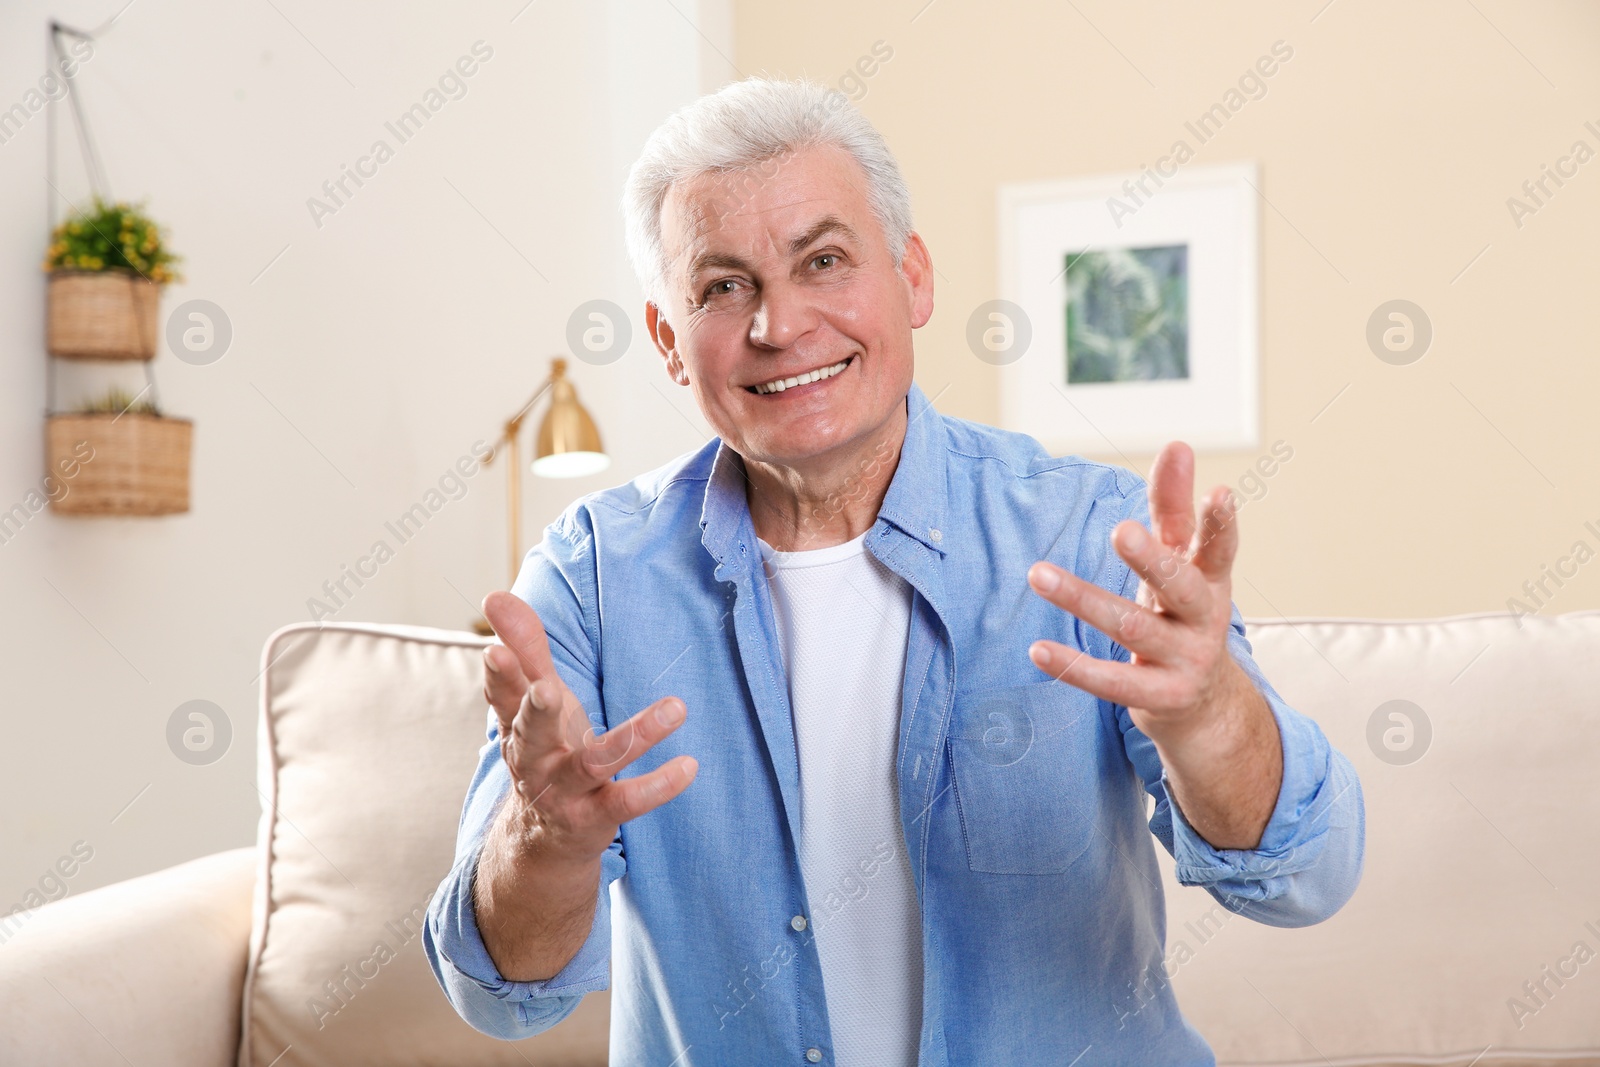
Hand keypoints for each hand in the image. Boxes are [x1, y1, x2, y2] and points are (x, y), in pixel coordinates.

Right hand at [481, 591, 698, 863]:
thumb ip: (526, 648)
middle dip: (536, 711)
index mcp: (517, 725)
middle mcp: (533, 759)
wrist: (545, 838)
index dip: (499, 674)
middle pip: (530, 734)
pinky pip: (627, 802)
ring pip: (593, 763)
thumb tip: (494, 595)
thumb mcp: (536, 699)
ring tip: (676, 708)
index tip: (495, 650)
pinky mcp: (596, 817)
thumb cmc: (546, 748)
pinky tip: (689, 765)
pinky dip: (658, 786)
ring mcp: (564, 791)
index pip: (503, 695)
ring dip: (634, 737)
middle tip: (547, 689)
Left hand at [1023, 441, 1248, 746]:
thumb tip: (1178, 444)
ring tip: (1036, 574)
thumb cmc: (1183, 613)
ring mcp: (1184, 660)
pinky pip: (1112, 682)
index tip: (1221, 491)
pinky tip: (1037, 649)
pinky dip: (1073, 667)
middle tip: (1121, 530)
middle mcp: (1204, 619)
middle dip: (1151, 559)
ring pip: (1131, 627)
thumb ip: (1173, 506)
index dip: (1220, 523)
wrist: (1202, 703)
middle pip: (1179, 586)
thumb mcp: (1181, 562)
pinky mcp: (1158, 697)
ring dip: (1082, 600)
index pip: (1219, 548)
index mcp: (1211, 580)